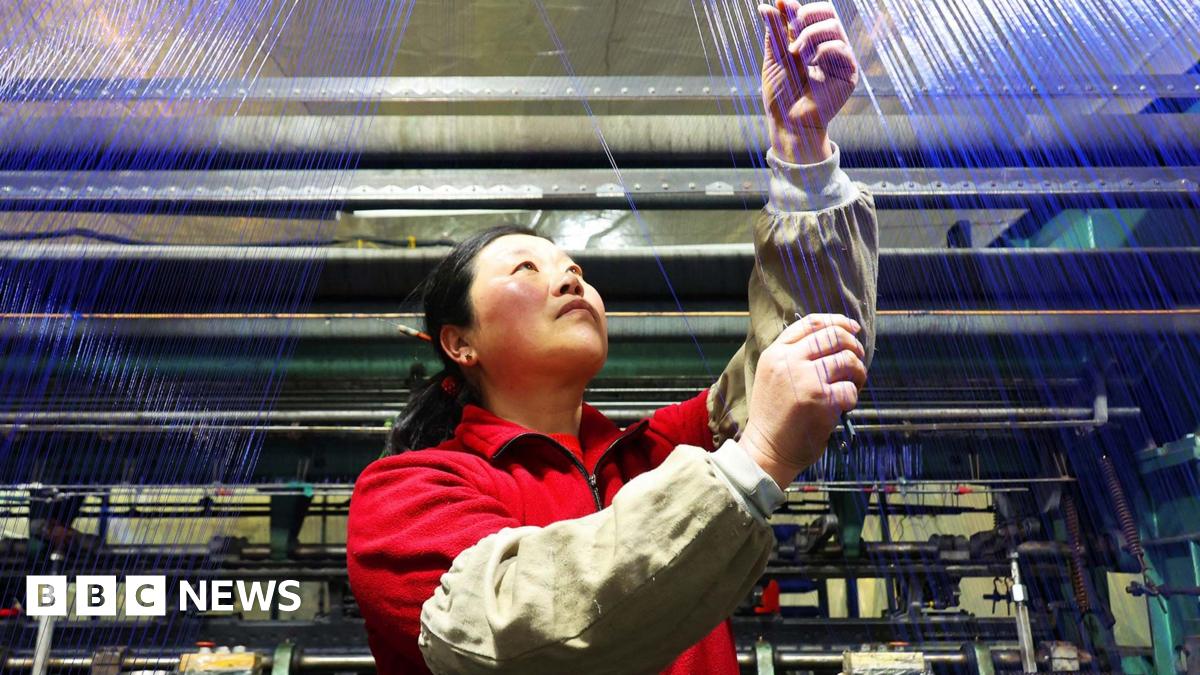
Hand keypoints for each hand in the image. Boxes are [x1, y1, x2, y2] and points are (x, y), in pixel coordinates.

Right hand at [740, 313, 866, 488]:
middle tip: (857, 361)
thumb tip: (835, 336)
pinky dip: (853, 397)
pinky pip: (850, 389)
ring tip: (852, 385)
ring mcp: (805, 380)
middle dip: (854, 346)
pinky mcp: (821, 401)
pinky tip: (844, 405)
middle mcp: (789, 361)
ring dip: (858, 372)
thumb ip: (794, 355)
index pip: (811, 323)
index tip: (853, 329)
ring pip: (848, 360)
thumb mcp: (773, 375)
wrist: (767, 449)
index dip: (838, 321)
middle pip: (834, 336)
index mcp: (776, 353)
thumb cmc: (774, 415)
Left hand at [758, 1, 859, 163]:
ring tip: (796, 54)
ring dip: (811, 35)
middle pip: (828, 13)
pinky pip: (841, 47)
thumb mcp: (775, 57)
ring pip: (834, 27)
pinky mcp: (848, 73)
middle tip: (791, 31)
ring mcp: (839, 59)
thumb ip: (775, 31)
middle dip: (806, 16)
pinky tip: (811, 64)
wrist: (787, 121)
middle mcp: (827, 47)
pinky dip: (823, 50)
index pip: (813, 13)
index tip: (783, 5)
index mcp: (811, 41)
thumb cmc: (781, 93)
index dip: (799, 7)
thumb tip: (768, 4)